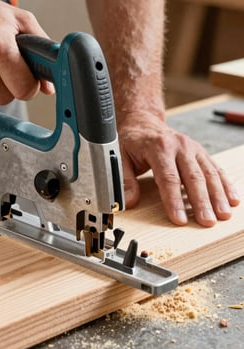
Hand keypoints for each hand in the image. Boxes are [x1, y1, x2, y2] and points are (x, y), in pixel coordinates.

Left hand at [118, 111, 240, 226]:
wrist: (143, 122)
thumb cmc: (132, 140)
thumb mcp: (119, 157)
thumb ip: (124, 180)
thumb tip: (128, 202)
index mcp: (159, 147)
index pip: (168, 178)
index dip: (174, 200)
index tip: (179, 219)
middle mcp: (179, 146)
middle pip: (193, 177)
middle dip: (201, 202)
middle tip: (207, 222)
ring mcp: (193, 148)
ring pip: (209, 173)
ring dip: (218, 195)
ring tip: (223, 215)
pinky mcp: (200, 152)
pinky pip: (215, 169)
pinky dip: (225, 184)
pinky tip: (232, 198)